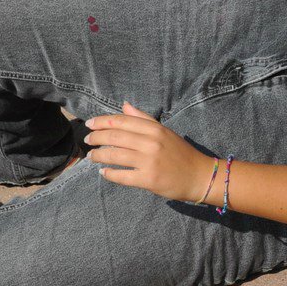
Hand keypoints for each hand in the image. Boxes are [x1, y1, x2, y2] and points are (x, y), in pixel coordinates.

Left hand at [86, 103, 214, 202]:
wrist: (199, 176)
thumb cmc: (180, 153)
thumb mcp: (164, 131)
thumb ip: (143, 118)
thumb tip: (124, 105)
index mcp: (154, 129)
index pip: (121, 121)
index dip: (102, 121)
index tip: (90, 124)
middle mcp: (151, 142)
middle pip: (115, 137)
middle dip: (96, 138)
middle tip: (87, 140)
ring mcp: (149, 161)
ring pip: (115, 155)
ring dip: (99, 156)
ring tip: (91, 157)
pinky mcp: (148, 179)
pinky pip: (122, 176)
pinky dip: (110, 174)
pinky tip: (103, 172)